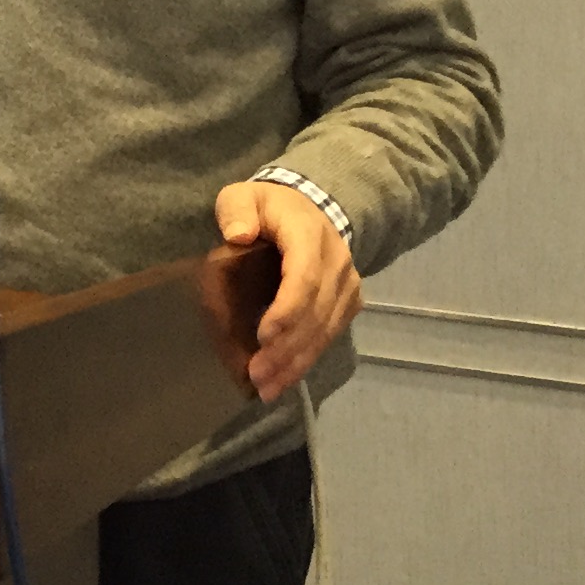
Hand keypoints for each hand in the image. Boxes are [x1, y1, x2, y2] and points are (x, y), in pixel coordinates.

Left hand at [215, 179, 359, 402]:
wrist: (311, 208)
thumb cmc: (268, 207)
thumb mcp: (243, 196)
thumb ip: (237, 210)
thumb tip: (238, 235)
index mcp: (310, 234)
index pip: (306, 276)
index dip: (288, 309)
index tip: (264, 336)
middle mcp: (337, 262)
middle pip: (316, 311)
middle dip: (287, 347)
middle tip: (258, 375)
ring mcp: (347, 285)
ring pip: (326, 330)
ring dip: (297, 362)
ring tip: (267, 388)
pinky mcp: (347, 304)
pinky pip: (329, 335)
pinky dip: (307, 360)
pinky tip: (284, 380)